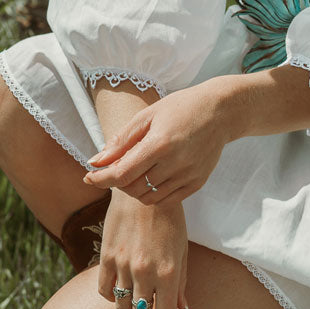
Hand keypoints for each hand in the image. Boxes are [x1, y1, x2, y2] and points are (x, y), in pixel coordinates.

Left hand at [83, 80, 232, 205]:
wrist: (221, 111)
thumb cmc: (181, 108)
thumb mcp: (148, 116)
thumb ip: (121, 141)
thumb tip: (95, 162)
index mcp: (160, 143)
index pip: (122, 173)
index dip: (100, 179)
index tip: (88, 177)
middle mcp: (175, 163)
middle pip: (133, 188)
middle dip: (117, 182)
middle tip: (115, 168)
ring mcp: (188, 175)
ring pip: (148, 198)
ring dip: (133, 190)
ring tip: (134, 172)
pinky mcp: (197, 183)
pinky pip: (166, 200)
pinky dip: (152, 194)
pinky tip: (150, 179)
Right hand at [98, 189, 187, 308]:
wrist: (142, 192)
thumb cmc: (169, 220)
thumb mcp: (182, 249)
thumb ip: (181, 281)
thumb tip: (181, 308)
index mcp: (169, 272)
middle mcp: (145, 273)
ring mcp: (123, 266)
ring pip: (121, 306)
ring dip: (129, 307)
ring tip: (135, 297)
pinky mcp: (107, 257)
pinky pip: (104, 290)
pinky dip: (111, 295)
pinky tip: (120, 286)